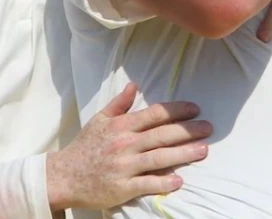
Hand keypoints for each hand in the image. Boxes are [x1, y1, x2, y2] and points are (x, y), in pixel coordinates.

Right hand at [46, 83, 212, 210]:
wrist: (62, 177)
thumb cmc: (84, 148)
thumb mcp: (99, 120)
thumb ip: (120, 103)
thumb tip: (135, 84)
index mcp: (121, 126)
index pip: (155, 114)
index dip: (177, 110)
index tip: (196, 109)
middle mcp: (124, 144)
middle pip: (162, 135)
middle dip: (188, 131)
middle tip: (209, 128)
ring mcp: (124, 167)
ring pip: (159, 158)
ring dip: (183, 154)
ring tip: (203, 150)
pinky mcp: (121, 188)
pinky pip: (146, 184)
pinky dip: (163, 182)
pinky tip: (179, 180)